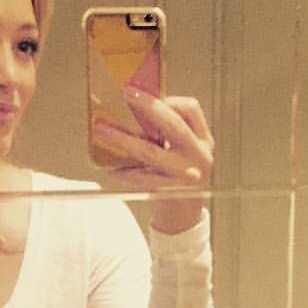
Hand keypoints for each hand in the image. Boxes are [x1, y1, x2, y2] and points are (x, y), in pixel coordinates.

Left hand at [95, 89, 213, 233]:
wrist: (185, 214)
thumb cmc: (181, 178)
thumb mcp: (186, 151)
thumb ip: (170, 132)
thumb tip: (136, 108)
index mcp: (203, 141)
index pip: (191, 110)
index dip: (170, 98)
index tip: (146, 93)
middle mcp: (198, 156)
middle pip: (173, 126)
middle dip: (148, 107)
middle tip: (127, 94)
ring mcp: (185, 175)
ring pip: (151, 152)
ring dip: (124, 139)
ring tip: (104, 130)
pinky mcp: (169, 191)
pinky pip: (142, 177)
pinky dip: (124, 170)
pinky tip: (110, 165)